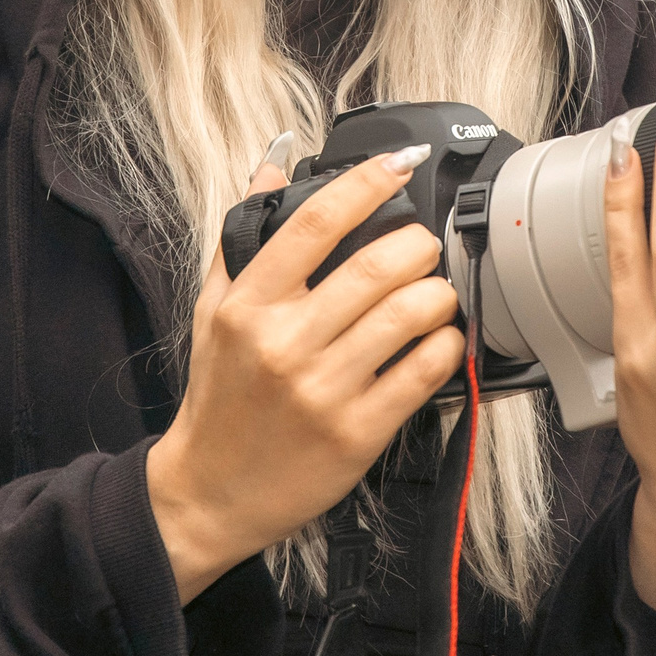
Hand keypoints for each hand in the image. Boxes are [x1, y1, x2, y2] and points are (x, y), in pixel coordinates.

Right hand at [148, 141, 465, 603]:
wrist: (210, 492)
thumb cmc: (219, 397)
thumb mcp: (213, 311)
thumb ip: (243, 237)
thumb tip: (270, 166)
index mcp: (247, 304)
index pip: (315, 221)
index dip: (367, 181)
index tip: (397, 163)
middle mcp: (283, 342)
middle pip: (379, 264)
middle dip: (420, 244)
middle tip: (424, 247)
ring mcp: (322, 389)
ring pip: (410, 314)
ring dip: (439, 294)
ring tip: (435, 294)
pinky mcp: (357, 433)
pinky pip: (424, 372)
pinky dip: (445, 345)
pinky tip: (438, 339)